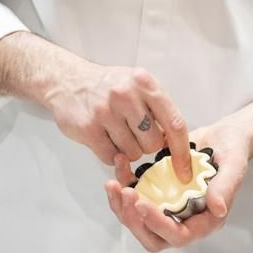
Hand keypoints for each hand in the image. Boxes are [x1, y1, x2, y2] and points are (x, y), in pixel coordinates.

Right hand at [45, 61, 191, 178]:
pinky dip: (111, 153)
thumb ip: (157, 109)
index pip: (175, 124)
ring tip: (115, 130)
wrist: (67, 80)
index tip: (185, 172)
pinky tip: (104, 137)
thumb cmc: (108, 85)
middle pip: (153, 143)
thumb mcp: (138, 85)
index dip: (182, 152)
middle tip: (133, 132)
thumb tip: (173, 143)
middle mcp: (126, 95)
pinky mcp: (88, 128)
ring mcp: (106, 112)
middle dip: (146, 145)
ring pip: (132, 153)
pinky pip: (111, 157)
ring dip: (127, 149)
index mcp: (145, 83)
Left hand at [104, 114, 252, 252]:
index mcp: (205, 220)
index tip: (141, 203)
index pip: (178, 235)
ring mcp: (168, 208)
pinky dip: (122, 188)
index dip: (158, 224)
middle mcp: (184, 220)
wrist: (224, 136)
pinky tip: (119, 167)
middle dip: (133, 221)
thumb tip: (218, 209)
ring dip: (122, 207)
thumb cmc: (233, 151)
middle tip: (123, 194)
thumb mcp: (235, 165)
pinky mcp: (157, 194)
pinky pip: (134, 200)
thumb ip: (226, 187)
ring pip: (138, 222)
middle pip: (152, 238)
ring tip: (112, 184)